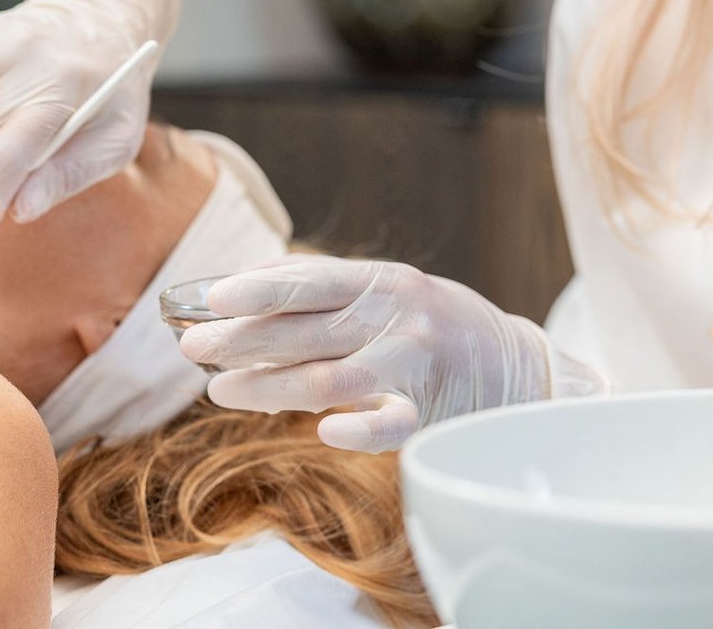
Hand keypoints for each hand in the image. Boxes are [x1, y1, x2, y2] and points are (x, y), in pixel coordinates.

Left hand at [177, 255, 606, 452]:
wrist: (520, 369)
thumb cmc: (436, 327)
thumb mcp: (392, 292)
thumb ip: (330, 293)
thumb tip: (242, 290)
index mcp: (385, 281)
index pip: (312, 280)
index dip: (259, 289)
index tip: (211, 298)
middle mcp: (400, 317)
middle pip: (307, 331)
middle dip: (243, 341)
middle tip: (193, 349)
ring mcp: (417, 366)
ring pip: (330, 378)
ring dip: (268, 386)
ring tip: (220, 390)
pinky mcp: (432, 414)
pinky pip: (390, 425)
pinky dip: (355, 428)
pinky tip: (321, 432)